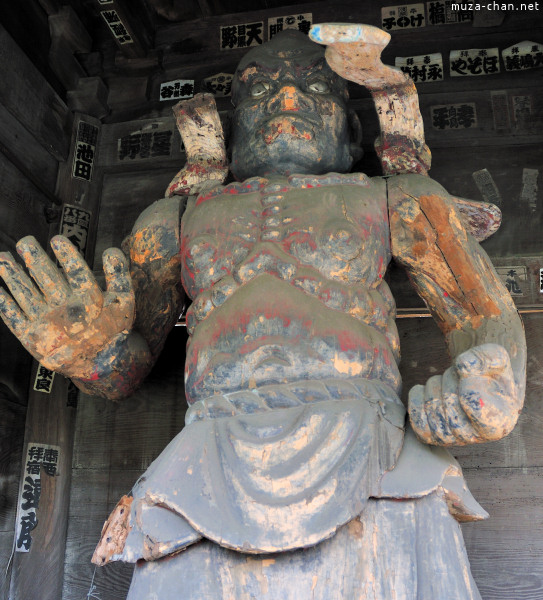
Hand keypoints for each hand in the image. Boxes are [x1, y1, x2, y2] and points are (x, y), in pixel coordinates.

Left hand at [0, 236, 134, 377]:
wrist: (99, 364)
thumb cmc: (112, 328)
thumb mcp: (125, 302)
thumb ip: (120, 276)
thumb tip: (112, 250)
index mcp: (90, 303)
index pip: (77, 273)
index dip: (68, 256)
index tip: (57, 238)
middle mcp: (67, 312)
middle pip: (48, 279)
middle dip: (34, 258)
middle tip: (24, 241)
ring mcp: (47, 325)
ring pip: (26, 294)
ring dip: (12, 275)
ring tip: (2, 257)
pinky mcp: (32, 338)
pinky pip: (12, 318)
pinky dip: (3, 302)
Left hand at [408, 343, 519, 445]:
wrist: (476, 385)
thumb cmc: (489, 373)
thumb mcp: (496, 357)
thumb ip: (488, 358)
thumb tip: (465, 365)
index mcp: (500, 422)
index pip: (474, 403)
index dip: (468, 383)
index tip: (471, 377)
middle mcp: (476, 437)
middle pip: (450, 402)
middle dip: (451, 380)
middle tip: (459, 376)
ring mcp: (451, 439)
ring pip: (432, 406)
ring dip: (436, 385)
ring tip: (449, 383)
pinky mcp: (430, 435)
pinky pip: (415, 415)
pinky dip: (418, 396)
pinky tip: (430, 390)